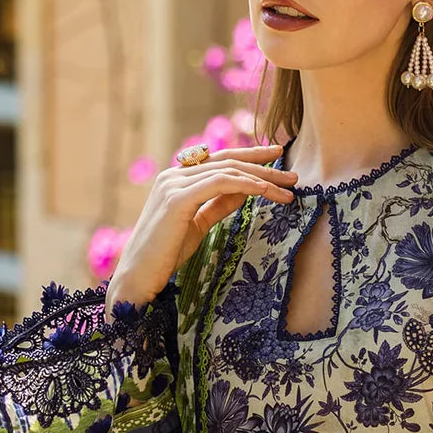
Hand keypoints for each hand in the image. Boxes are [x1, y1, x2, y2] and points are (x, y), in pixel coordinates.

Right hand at [106, 143, 298, 313]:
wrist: (139, 275)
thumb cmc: (167, 253)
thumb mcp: (199, 223)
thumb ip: (219, 204)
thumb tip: (246, 190)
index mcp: (177, 178)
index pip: (220, 160)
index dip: (250, 156)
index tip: (277, 156)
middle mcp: (173, 174)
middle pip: (228, 162)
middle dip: (264, 166)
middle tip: (293, 175)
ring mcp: (174, 184)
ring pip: (228, 171)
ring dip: (263, 179)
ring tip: (288, 190)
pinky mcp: (177, 198)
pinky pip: (221, 183)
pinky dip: (247, 185)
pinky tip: (266, 191)